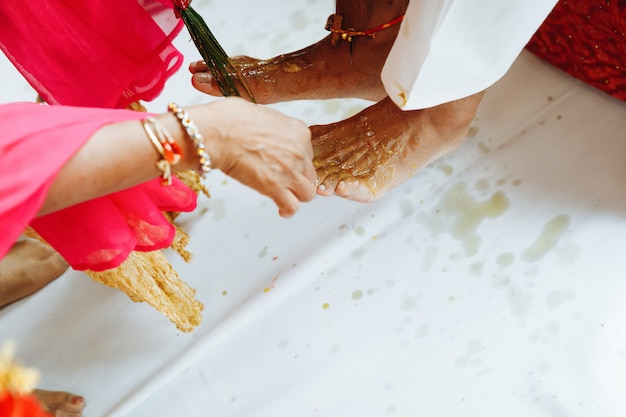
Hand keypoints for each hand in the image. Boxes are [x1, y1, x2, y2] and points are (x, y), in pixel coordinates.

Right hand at [187, 98, 315, 216]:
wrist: (219, 132)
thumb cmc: (231, 120)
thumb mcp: (263, 114)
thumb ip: (273, 128)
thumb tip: (266, 134)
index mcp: (298, 131)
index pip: (308, 153)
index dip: (296, 161)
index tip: (287, 164)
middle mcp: (299, 151)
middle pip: (309, 174)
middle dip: (298, 179)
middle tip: (284, 181)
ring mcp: (289, 171)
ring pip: (306, 193)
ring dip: (296, 195)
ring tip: (284, 196)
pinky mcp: (275, 187)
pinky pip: (292, 206)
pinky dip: (287, 209)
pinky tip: (281, 208)